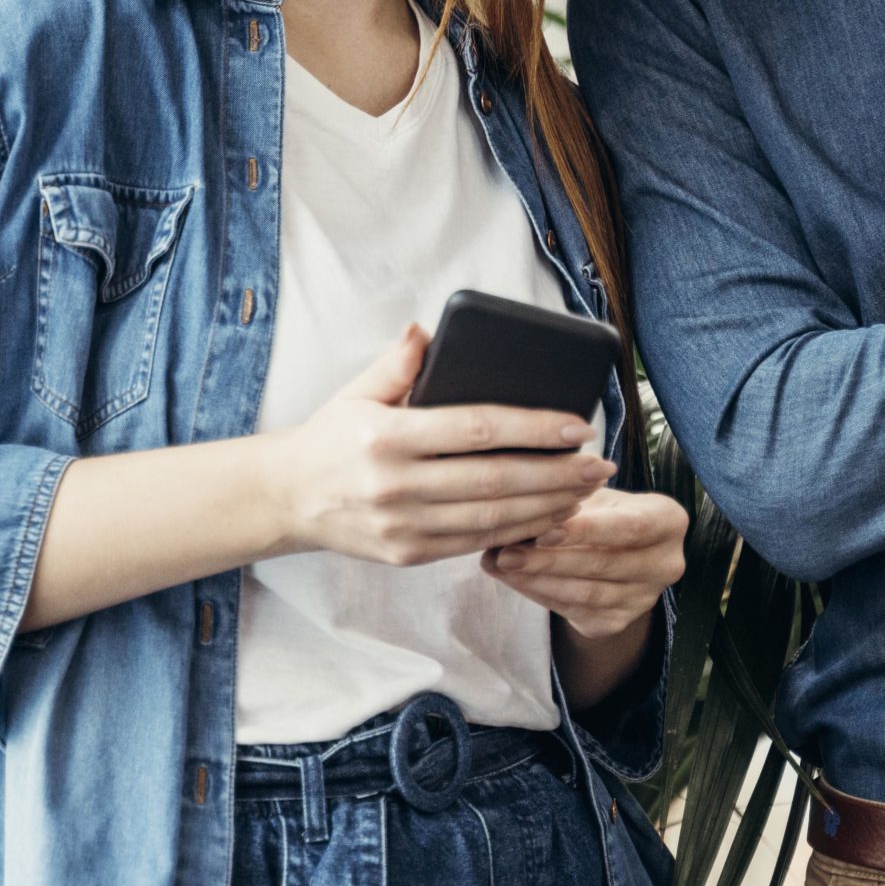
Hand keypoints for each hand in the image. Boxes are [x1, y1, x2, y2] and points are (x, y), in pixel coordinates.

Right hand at [270, 323, 617, 566]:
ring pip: (492, 518)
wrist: (285, 498)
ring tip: (587, 489)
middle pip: (494, 480)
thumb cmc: (332, 436)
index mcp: (387, 436)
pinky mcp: (407, 555)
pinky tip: (551, 515)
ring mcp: (402, 526)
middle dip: (557, 473)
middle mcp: (395, 485)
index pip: (476, 429)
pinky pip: (475, 543)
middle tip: (599, 462)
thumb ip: (397, 362)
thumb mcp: (356, 390)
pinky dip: (519, 530)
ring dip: (549, 505)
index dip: (533, 428)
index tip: (577, 425)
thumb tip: (428, 330)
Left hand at [481, 487, 688, 639]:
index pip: (629, 527)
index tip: (544, 528)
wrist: (616, 552)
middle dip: (549, 559)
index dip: (587, 530)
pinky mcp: (617, 622)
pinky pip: (573, 611)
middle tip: (505, 552)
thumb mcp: (595, 495)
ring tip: (499, 564)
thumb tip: (522, 508)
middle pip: (603, 564)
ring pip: (584, 593)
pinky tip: (512, 579)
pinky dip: (538, 594)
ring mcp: (643, 599)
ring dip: (536, 580)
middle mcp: (666, 564)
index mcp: (669, 521)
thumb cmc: (603, 512)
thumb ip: (569, 498)